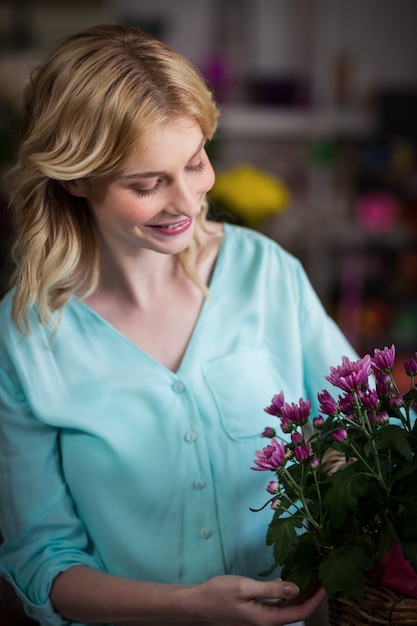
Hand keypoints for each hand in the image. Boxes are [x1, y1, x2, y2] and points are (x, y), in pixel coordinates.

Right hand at [193, 575, 326, 625]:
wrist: (199, 603)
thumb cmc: (220, 593)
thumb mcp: (245, 587)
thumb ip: (271, 589)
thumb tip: (296, 589)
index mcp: (267, 619)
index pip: (300, 612)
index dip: (316, 599)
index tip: (327, 584)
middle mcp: (267, 623)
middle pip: (297, 613)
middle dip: (312, 597)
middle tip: (323, 577)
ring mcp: (262, 619)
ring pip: (289, 610)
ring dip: (302, 596)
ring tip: (312, 578)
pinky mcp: (257, 614)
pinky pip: (279, 607)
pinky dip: (289, 596)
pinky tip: (291, 584)